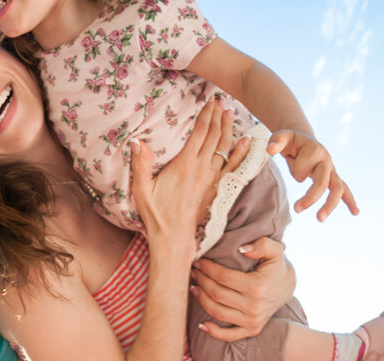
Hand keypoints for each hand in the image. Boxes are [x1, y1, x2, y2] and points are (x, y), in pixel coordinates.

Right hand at [131, 99, 248, 247]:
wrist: (174, 237)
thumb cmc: (156, 214)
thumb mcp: (141, 189)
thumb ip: (140, 164)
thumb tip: (137, 141)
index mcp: (184, 165)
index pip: (199, 134)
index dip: (205, 115)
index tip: (209, 101)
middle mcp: (201, 169)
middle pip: (214, 136)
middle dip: (217, 116)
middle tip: (221, 100)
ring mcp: (212, 179)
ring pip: (225, 148)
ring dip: (228, 129)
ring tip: (231, 112)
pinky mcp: (216, 188)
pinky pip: (233, 167)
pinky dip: (241, 153)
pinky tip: (247, 142)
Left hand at [190, 237, 294, 341]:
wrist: (288, 288)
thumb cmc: (276, 267)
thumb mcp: (276, 251)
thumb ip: (263, 245)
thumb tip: (243, 249)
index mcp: (258, 287)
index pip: (223, 277)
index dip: (208, 269)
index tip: (199, 261)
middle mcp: (254, 307)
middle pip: (217, 294)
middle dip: (201, 281)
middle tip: (193, 272)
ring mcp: (253, 321)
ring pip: (217, 312)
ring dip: (201, 300)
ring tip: (193, 287)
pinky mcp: (252, 330)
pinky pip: (229, 335)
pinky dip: (214, 332)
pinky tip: (202, 324)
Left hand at [267, 129, 357, 220]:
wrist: (303, 138)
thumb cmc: (291, 140)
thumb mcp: (282, 136)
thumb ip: (276, 141)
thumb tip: (270, 150)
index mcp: (315, 151)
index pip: (303, 170)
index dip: (294, 170)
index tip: (290, 160)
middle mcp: (327, 160)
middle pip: (323, 183)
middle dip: (311, 197)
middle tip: (296, 210)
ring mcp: (331, 169)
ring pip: (338, 189)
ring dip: (330, 205)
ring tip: (320, 219)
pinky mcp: (332, 176)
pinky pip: (344, 189)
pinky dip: (350, 201)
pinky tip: (355, 212)